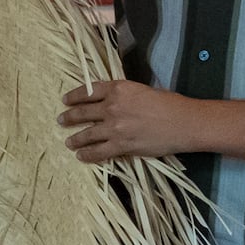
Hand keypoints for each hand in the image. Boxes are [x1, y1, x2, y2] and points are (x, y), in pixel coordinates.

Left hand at [58, 80, 195, 163]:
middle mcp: (112, 106)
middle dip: (69, 117)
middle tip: (61, 120)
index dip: (74, 96)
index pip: (89, 91)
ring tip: (68, 142)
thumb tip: (113, 102)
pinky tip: (81, 156)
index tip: (66, 100)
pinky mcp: (121, 145)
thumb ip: (124, 96)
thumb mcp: (143, 90)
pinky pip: (98, 152)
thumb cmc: (170, 104)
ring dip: (75, 138)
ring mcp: (115, 127)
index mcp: (119, 88)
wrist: (184, 122)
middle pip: (83, 112)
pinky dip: (87, 154)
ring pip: (87, 134)